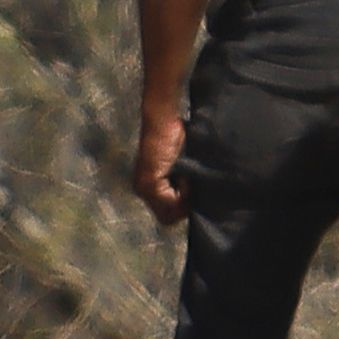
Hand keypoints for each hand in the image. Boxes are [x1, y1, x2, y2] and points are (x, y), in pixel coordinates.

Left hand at [128, 105, 189, 226]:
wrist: (162, 120)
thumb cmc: (174, 136)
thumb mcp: (180, 164)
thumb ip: (181, 182)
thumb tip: (197, 200)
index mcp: (147, 187)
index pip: (167, 214)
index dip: (183, 206)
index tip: (191, 187)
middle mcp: (142, 191)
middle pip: (167, 219)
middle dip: (184, 207)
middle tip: (190, 185)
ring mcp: (144, 188)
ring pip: (169, 214)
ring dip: (184, 200)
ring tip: (187, 180)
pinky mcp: (150, 183)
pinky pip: (171, 202)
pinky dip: (183, 192)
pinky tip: (185, 176)